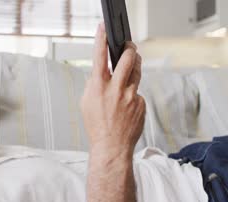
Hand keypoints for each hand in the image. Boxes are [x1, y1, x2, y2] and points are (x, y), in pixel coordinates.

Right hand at [81, 24, 145, 156]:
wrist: (112, 147)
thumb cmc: (96, 126)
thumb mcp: (86, 103)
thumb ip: (94, 85)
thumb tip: (101, 73)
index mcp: (98, 87)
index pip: (99, 56)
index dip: (101, 39)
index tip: (104, 28)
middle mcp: (116, 89)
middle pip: (127, 58)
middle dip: (129, 48)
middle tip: (129, 45)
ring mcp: (131, 95)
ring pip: (137, 71)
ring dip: (135, 63)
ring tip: (132, 62)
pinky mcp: (141, 103)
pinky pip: (138, 92)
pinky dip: (133, 94)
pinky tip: (127, 105)